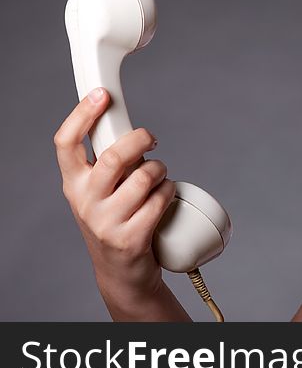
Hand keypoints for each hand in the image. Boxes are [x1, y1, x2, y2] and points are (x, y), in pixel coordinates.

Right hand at [54, 87, 175, 308]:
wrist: (122, 273)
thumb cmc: (116, 221)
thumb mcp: (101, 191)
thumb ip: (107, 162)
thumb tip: (126, 123)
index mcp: (73, 184)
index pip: (66, 143)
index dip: (82, 114)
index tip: (102, 94)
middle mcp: (85, 202)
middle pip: (113, 156)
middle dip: (139, 139)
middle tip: (150, 138)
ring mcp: (106, 222)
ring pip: (144, 176)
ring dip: (160, 169)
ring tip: (159, 176)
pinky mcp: (130, 237)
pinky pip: (160, 199)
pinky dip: (169, 191)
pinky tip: (165, 196)